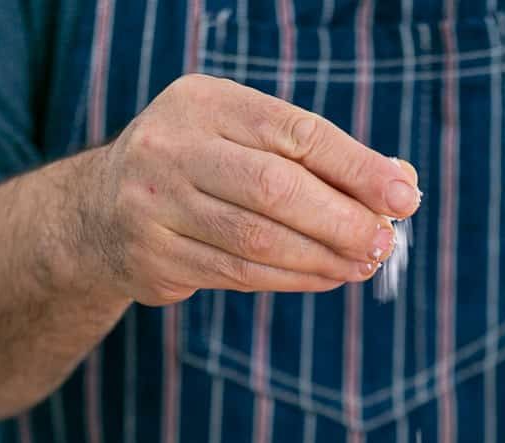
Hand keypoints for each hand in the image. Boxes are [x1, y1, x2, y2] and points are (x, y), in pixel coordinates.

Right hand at [85, 74, 419, 304]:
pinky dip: (294, 279)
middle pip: (274, 188)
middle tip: (384, 242)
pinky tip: (327, 277)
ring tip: (363, 264)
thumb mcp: (247, 141)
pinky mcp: (156, 257)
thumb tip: (401, 185)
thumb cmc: (200, 170)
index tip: (404, 197)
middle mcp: (174, 146)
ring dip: (322, 258)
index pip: (295, 131)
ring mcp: (157, 205)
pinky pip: (240, 273)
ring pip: (257, 240)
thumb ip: (318, 159)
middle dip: (341, 220)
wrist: (100, 214)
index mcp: (205, 102)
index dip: (356, 167)